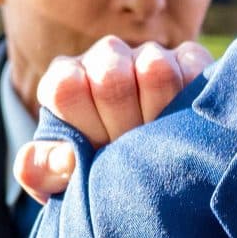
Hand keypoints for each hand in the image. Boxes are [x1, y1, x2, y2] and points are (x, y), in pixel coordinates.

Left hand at [12, 36, 212, 203]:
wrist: (145, 179)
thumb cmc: (95, 176)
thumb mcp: (60, 182)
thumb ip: (43, 172)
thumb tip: (68, 158)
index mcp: (65, 81)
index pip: (67, 88)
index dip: (87, 128)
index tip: (98, 151)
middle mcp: (104, 59)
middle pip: (112, 79)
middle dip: (124, 127)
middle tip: (130, 151)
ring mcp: (148, 54)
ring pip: (156, 70)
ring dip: (159, 117)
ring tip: (155, 142)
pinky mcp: (188, 59)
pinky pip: (192, 70)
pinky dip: (190, 101)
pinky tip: (181, 124)